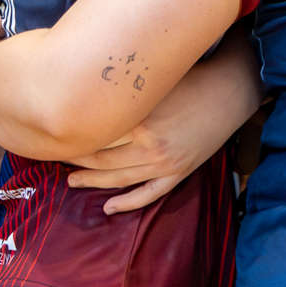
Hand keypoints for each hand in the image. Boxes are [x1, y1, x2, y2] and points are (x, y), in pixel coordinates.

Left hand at [68, 29, 262, 213]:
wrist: (230, 91)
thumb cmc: (191, 78)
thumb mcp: (154, 82)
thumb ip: (124, 92)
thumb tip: (89, 91)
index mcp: (141, 122)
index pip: (96, 138)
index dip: (73, 140)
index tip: (56, 136)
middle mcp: (151, 147)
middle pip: (102, 161)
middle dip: (76, 162)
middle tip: (55, 158)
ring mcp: (166, 164)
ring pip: (120, 180)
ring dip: (93, 183)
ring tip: (71, 181)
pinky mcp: (179, 173)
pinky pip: (149, 194)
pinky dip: (128, 203)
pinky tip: (109, 208)